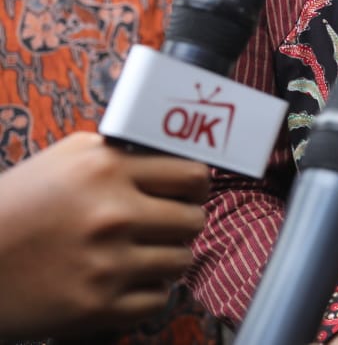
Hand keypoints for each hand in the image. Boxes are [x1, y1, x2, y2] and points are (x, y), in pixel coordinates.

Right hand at [0, 132, 209, 338]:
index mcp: (106, 169)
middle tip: (161, 229)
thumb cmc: (15, 208)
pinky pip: (158, 299)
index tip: (190, 195)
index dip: (196, 187)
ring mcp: (107, 263)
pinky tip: (124, 284)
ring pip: (181, 261)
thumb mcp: (65, 160)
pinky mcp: (97, 306)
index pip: (193, 175)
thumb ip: (120, 154)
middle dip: (181, 224)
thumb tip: (174, 157)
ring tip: (138, 256)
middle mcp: (113, 213)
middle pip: (194, 220)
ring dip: (165, 260)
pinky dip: (147, 294)